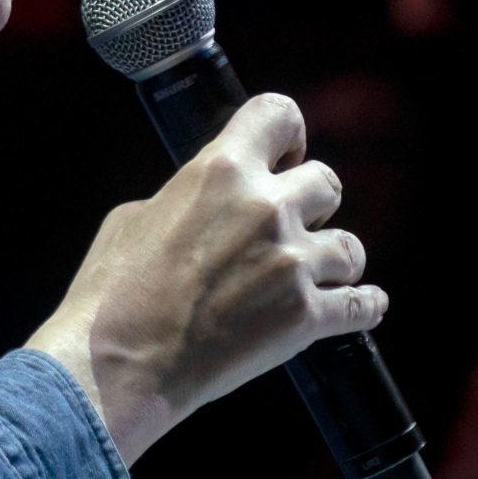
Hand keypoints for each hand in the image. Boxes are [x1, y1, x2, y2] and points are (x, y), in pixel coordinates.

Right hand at [23, 93, 384, 463]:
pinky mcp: (306, 317)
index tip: (287, 153)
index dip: (288, 133)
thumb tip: (204, 203)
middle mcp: (266, 207)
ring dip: (333, 259)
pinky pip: (363, 304)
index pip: (278, 114)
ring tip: (313, 274)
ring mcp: (292, 263)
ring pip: (350, 247)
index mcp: (221, 170)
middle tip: (293, 226)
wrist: (121, 364)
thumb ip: (184, 197)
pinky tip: (362, 305)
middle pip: (328, 182)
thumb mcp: (134, 217)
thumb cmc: (113, 293)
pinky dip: (364, 305)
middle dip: (312, 204)